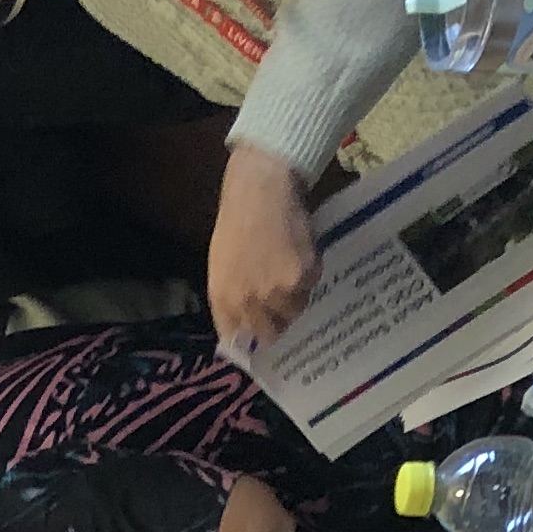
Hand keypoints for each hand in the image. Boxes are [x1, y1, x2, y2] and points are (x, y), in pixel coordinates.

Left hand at [207, 146, 323, 351]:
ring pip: (294, 312)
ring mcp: (274, 292)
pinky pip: (311, 288)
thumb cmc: (237, 222)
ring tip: (289, 267)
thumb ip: (230, 301)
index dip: (250, 342)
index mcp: (223, 300)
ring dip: (296, 296)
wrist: (259, 189)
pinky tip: (299, 252)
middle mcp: (246, 303)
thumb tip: (241, 333)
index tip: (261, 338)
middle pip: (270, 334)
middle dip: (277, 320)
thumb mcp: (221, 266)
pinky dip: (309, 275)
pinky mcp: (300, 278)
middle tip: (282, 299)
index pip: (237, 340)